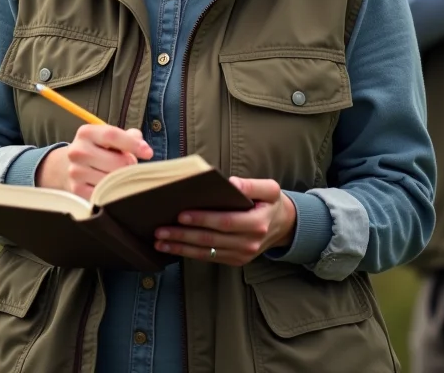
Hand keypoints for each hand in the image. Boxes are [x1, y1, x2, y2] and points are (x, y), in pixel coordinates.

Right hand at [35, 125, 153, 199]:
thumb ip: (128, 137)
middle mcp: (78, 151)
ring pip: (113, 180)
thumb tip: (143, 147)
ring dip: (122, 179)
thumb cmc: (96, 150)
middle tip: (128, 166)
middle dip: (129, 165)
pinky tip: (111, 186)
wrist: (65, 167)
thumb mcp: (107, 137)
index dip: (133, 144)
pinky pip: (105, 193)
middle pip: (117, 162)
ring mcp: (76, 172)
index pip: (112, 135)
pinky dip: (113, 191)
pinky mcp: (77, 190)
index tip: (148, 153)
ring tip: (118, 175)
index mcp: (87, 133)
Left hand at [154, 177, 296, 265]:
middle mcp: (249, 242)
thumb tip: (231, 183)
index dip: (202, 219)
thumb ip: (251, 185)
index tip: (181, 214)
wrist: (283, 227)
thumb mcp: (270, 189)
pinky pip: (209, 257)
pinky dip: (189, 253)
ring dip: (181, 247)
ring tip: (160, 241)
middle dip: (183, 235)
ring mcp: (242, 254)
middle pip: (211, 239)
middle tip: (160, 230)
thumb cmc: (271, 203)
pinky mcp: (235, 260)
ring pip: (207, 251)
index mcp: (257, 223)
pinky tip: (173, 248)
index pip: (225, 221)